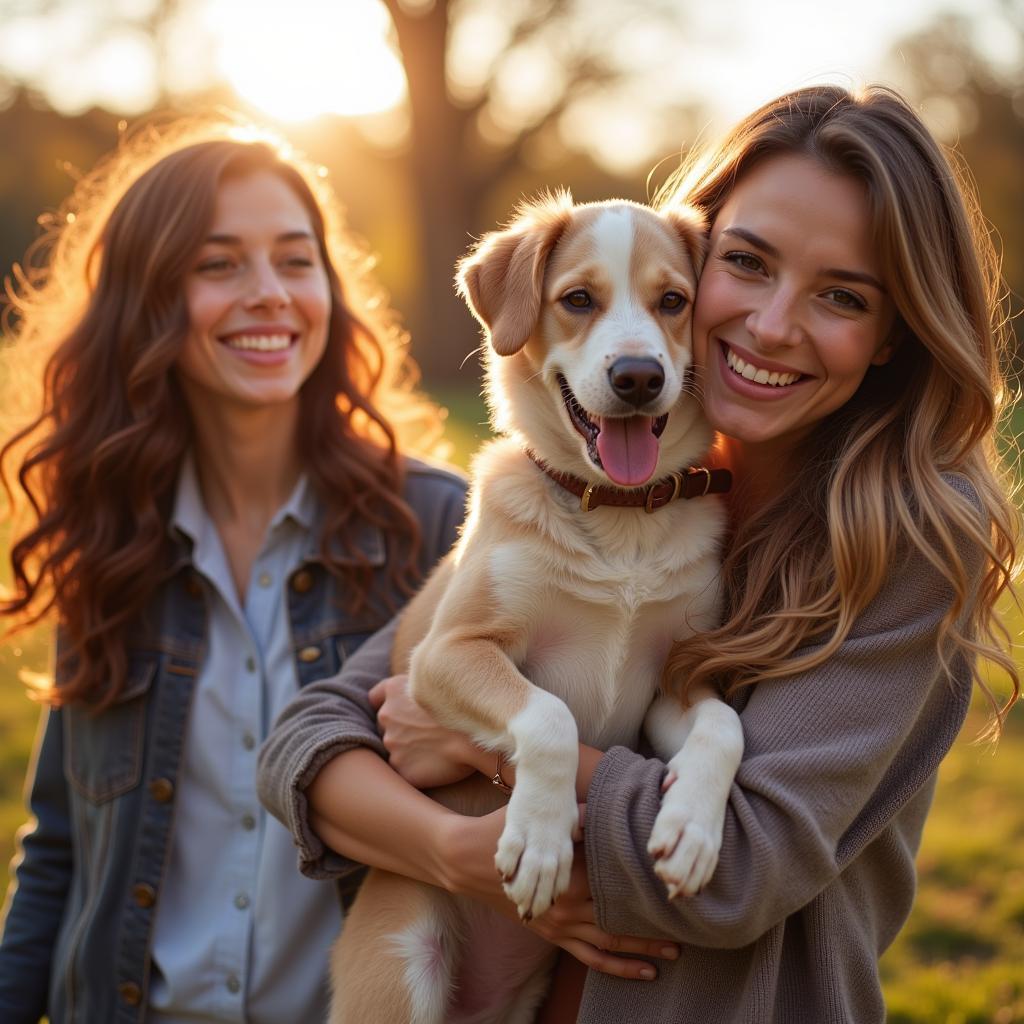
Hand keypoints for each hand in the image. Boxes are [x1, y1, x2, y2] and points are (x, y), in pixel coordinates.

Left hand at [369, 675, 478, 788]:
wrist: (478, 737)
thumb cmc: (466, 708)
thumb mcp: (439, 684)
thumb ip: (418, 688)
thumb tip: (415, 698)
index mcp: (394, 690)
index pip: (376, 697)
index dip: (388, 704)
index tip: (401, 711)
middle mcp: (387, 715)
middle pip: (386, 725)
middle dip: (401, 729)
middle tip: (428, 733)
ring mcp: (391, 743)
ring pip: (395, 748)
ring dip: (409, 750)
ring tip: (436, 749)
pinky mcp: (400, 768)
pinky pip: (404, 770)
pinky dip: (416, 769)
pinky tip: (435, 765)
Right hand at [442, 805, 678, 980]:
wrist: (467, 859)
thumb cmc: (507, 833)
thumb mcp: (540, 819)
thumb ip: (576, 818)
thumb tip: (606, 810)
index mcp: (570, 876)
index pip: (618, 886)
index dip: (646, 890)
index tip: (673, 890)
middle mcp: (568, 906)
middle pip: (621, 922)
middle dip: (655, 928)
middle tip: (688, 930)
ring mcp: (560, 926)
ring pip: (610, 945)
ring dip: (642, 953)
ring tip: (673, 955)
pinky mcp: (551, 934)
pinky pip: (589, 957)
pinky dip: (617, 967)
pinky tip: (641, 972)